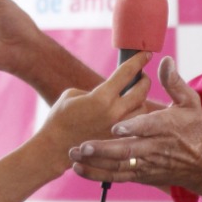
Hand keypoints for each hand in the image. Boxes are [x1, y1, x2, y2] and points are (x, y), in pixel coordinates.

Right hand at [36, 52, 152, 173]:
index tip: (147, 53)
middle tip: (142, 76)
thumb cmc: (59, 118)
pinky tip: (132, 115)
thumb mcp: (73, 94)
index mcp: (101, 96)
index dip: (138, 60)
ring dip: (141, 100)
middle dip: (144, 80)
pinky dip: (137, 118)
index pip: (126, 72)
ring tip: (136, 96)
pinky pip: (136, 126)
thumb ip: (96, 90)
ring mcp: (118, 129)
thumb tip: (109, 91)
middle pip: (141, 91)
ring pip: (143, 109)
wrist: (54, 148)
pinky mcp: (118, 142)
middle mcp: (114, 112)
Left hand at [69, 56, 201, 190]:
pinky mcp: (141, 174)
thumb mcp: (190, 103)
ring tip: (75, 156)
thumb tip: (165, 60)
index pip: (148, 128)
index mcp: (166, 128)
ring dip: (95, 163)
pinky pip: (117, 176)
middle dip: (104, 149)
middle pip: (127, 150)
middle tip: (83, 145)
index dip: (132, 128)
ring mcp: (146, 164)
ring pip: (118, 166)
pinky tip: (79, 168)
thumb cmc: (194, 129)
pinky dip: (98, 174)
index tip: (115, 127)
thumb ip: (174, 82)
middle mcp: (155, 149)